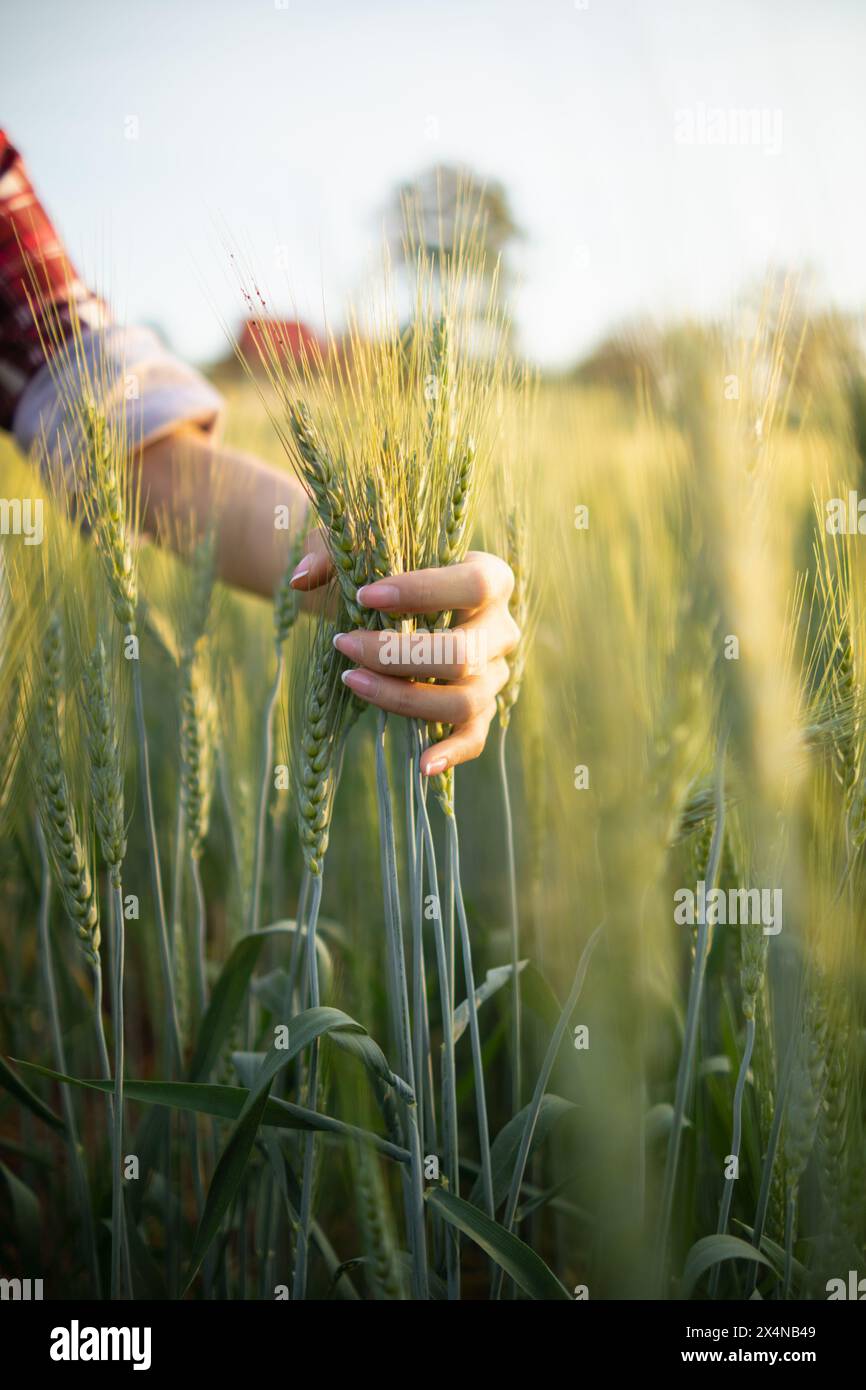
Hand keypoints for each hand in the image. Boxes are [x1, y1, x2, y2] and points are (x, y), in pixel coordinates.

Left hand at [290, 536, 519, 773]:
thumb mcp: (356, 549)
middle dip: (397, 654)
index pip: (473, 586)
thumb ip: (328, 554)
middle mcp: (501, 629)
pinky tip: (421, 765)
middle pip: (464, 652)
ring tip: (352, 681)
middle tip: (344, 643)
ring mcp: (494, 673)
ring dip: (404, 697)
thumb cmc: (379, 568)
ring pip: (464, 699)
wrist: (384, 600)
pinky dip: (450, 752)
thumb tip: (301, 580)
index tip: (364, 594)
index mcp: (492, 578)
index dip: (423, 592)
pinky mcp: (480, 709)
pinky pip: (473, 736)